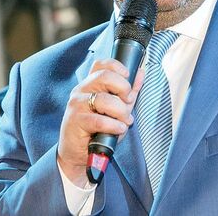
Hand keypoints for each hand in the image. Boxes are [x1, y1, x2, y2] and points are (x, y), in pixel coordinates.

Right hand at [57, 59, 143, 187]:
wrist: (76, 153)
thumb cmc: (96, 130)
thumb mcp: (115, 109)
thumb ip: (128, 92)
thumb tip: (141, 73)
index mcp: (90, 84)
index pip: (101, 64)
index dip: (117, 67)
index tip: (128, 77)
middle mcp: (81, 91)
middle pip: (104, 76)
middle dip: (123, 88)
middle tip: (128, 101)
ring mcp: (77, 105)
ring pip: (104, 99)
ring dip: (121, 112)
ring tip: (124, 122)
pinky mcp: (76, 121)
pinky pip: (99, 120)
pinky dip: (114, 125)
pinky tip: (118, 129)